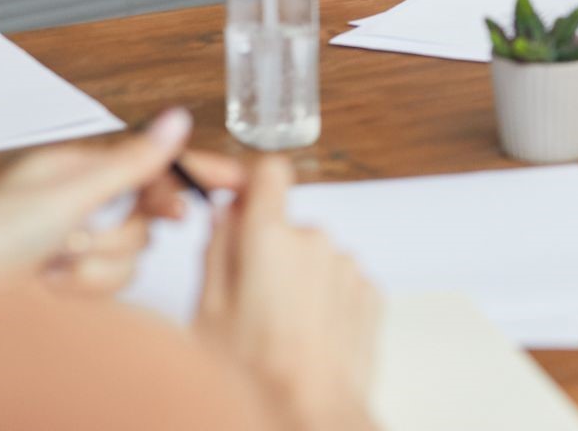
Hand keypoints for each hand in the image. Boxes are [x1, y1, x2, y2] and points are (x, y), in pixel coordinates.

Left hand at [0, 108, 244, 294]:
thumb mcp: (70, 194)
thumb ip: (132, 162)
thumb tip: (176, 120)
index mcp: (76, 168)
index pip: (149, 163)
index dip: (190, 173)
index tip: (234, 180)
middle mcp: (79, 204)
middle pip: (145, 213)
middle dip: (125, 229)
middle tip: (141, 228)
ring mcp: (76, 245)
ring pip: (133, 252)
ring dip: (98, 263)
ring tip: (58, 264)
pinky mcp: (74, 281)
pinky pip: (115, 282)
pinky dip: (87, 286)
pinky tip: (52, 284)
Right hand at [197, 155, 381, 430]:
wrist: (311, 419)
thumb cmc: (254, 377)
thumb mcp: (207, 313)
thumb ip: (217, 251)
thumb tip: (224, 215)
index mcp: (269, 237)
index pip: (268, 173)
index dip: (252, 183)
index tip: (241, 201)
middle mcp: (315, 240)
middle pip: (287, 226)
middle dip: (269, 253)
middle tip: (249, 305)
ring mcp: (348, 266)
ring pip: (315, 258)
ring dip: (299, 281)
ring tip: (282, 332)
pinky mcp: (370, 293)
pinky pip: (340, 283)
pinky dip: (325, 302)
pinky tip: (309, 339)